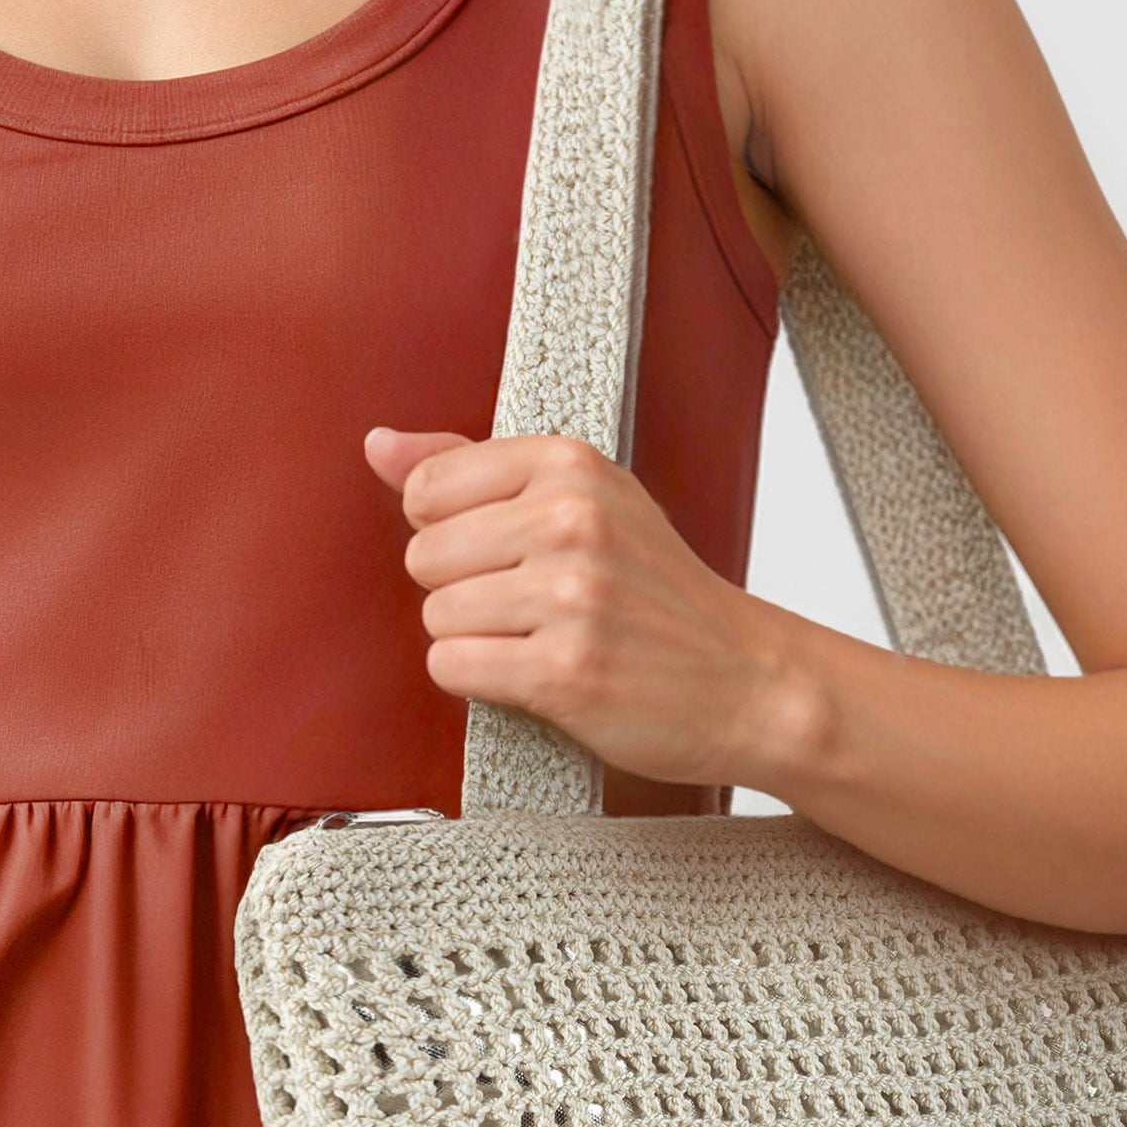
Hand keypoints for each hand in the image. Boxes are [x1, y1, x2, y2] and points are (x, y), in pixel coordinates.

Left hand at [364, 427, 809, 790]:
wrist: (747, 681)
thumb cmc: (659, 593)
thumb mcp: (584, 499)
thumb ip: (472, 466)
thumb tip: (378, 445)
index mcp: (570, 464)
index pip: (427, 486)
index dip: (450, 530)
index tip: (507, 549)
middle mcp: (571, 520)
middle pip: (424, 556)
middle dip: (461, 589)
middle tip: (530, 604)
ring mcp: (570, 597)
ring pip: (435, 616)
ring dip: (475, 641)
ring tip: (539, 639)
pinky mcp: (564, 672)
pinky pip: (452, 668)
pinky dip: (479, 681)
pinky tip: (532, 674)